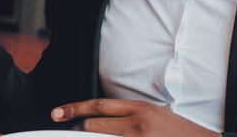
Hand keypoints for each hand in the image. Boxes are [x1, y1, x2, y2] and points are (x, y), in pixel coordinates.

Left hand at [51, 98, 219, 136]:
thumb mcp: (153, 114)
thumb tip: (99, 118)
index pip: (98, 105)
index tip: (57, 113)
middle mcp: (137, 124)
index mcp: (139, 109)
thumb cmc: (179, 131)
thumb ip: (127, 114)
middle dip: (77, 128)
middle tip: (65, 130)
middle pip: (95, 125)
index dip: (74, 108)